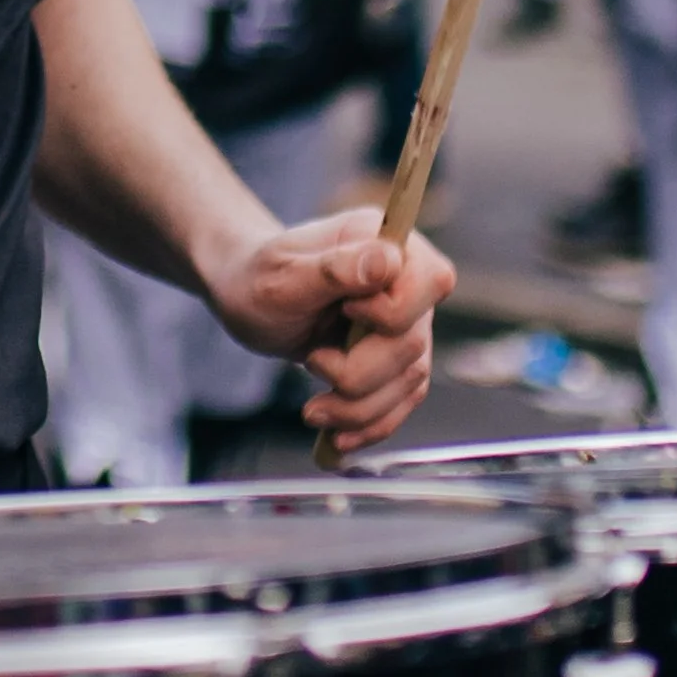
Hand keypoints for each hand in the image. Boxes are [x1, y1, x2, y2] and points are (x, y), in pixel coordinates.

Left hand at [199, 213, 454, 460]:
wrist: (247, 299)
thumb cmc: (258, 278)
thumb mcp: (283, 276)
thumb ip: (335, 270)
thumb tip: (389, 261)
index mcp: (383, 240)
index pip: (429, 281)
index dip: (389, 312)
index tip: (342, 310)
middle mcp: (406, 279)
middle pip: (412, 344)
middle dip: (358, 373)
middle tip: (312, 364)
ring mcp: (406, 321)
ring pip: (410, 380)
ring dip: (359, 408)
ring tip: (313, 410)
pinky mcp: (397, 358)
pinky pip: (403, 401)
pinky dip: (371, 425)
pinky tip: (338, 436)